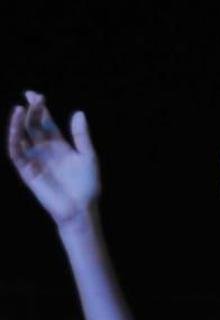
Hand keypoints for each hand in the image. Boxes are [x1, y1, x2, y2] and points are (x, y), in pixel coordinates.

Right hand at [7, 91, 98, 225]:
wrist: (81, 208)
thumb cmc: (87, 185)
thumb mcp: (88, 156)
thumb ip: (81, 136)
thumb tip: (78, 112)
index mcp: (58, 144)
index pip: (45, 121)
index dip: (39, 108)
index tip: (36, 94)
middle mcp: (44, 149)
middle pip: (32, 125)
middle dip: (32, 111)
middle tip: (33, 98)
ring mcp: (34, 159)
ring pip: (21, 136)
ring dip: (18, 123)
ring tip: (21, 109)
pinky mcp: (27, 170)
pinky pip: (16, 153)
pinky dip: (14, 140)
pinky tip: (16, 129)